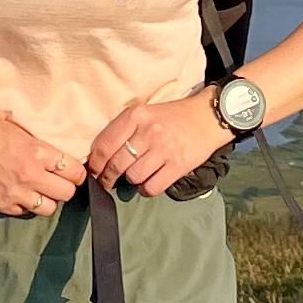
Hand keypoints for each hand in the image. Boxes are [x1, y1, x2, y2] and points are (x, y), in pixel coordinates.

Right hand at [0, 111, 85, 218]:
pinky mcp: (2, 205)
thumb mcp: (22, 132)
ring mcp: (15, 192)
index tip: (73, 173)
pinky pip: (26, 212)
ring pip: (49, 208)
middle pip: (66, 193)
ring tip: (41, 191)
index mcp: (37, 152)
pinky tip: (21, 194)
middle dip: (66, 188)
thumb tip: (62, 161)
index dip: (76, 173)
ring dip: (48, 200)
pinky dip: (26, 205)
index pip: (74, 171)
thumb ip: (43, 149)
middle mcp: (30, 174)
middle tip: (59, 182)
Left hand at [86, 92, 225, 197]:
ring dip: (130, 182)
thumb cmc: (173, 117)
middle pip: (116, 164)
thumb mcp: (145, 113)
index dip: (95, 163)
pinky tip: (148, 182)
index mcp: (136, 115)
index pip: (104, 145)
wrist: (208, 117)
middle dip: (108, 178)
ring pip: (133, 177)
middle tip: (107, 182)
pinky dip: (146, 189)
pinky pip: (151, 187)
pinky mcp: (178, 165)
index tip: (94, 171)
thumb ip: (124, 130)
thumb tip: (100, 157)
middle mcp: (148, 132)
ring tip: (135, 176)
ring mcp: (164, 149)